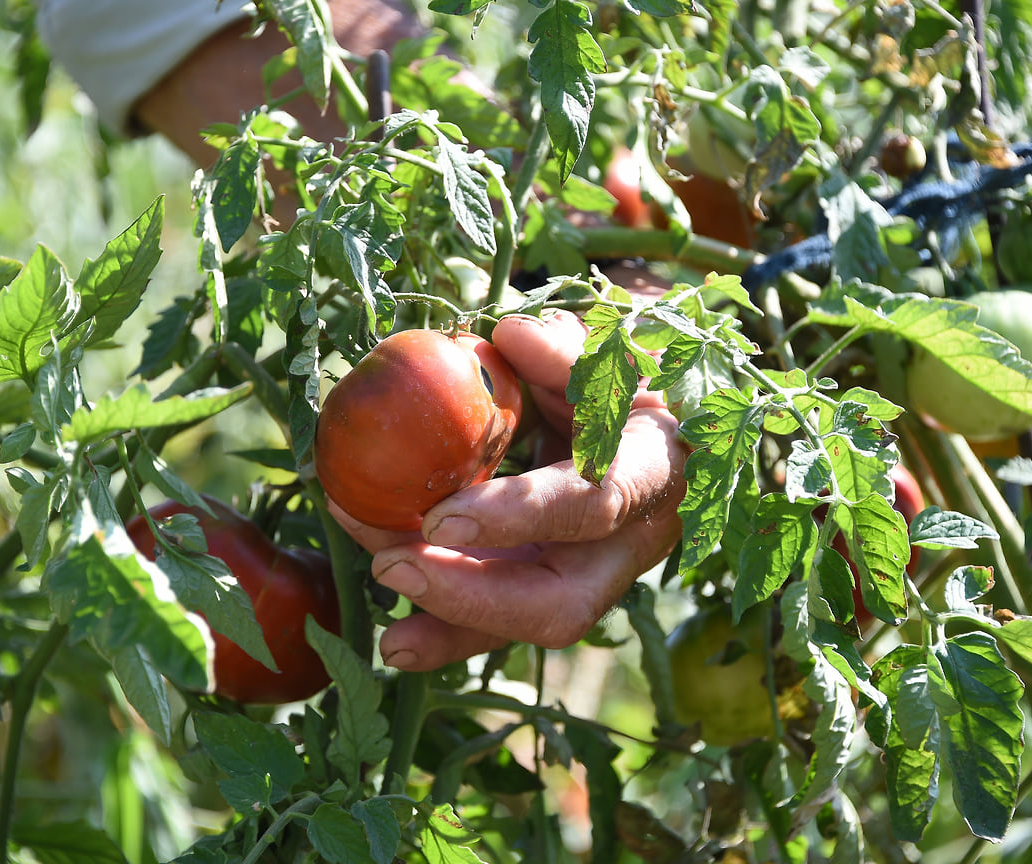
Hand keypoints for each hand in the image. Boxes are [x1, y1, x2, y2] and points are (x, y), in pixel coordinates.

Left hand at [331, 309, 687, 671]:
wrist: (653, 423)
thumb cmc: (627, 380)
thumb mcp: (610, 353)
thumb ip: (565, 349)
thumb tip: (510, 338)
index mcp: (653, 473)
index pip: (591, 503)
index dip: (520, 515)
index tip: (442, 516)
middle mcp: (628, 544)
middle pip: (560, 603)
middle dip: (470, 597)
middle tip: (391, 567)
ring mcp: (589, 576)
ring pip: (523, 625)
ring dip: (444, 620)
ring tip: (378, 596)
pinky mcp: (551, 587)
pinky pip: (502, 623)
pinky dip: (446, 630)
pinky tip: (396, 639)